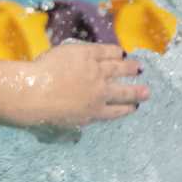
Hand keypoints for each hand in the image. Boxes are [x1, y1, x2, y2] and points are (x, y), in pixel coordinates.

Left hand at [7, 42, 148, 132]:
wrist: (34, 92)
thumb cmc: (42, 113)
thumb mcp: (62, 127)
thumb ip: (75, 125)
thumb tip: (80, 130)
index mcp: (93, 112)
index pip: (115, 111)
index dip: (126, 108)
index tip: (134, 107)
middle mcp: (100, 92)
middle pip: (123, 91)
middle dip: (137, 91)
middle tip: (147, 91)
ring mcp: (96, 72)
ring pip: (119, 68)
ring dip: (130, 68)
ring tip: (139, 67)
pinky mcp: (87, 54)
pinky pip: (106, 51)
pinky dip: (115, 52)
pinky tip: (120, 52)